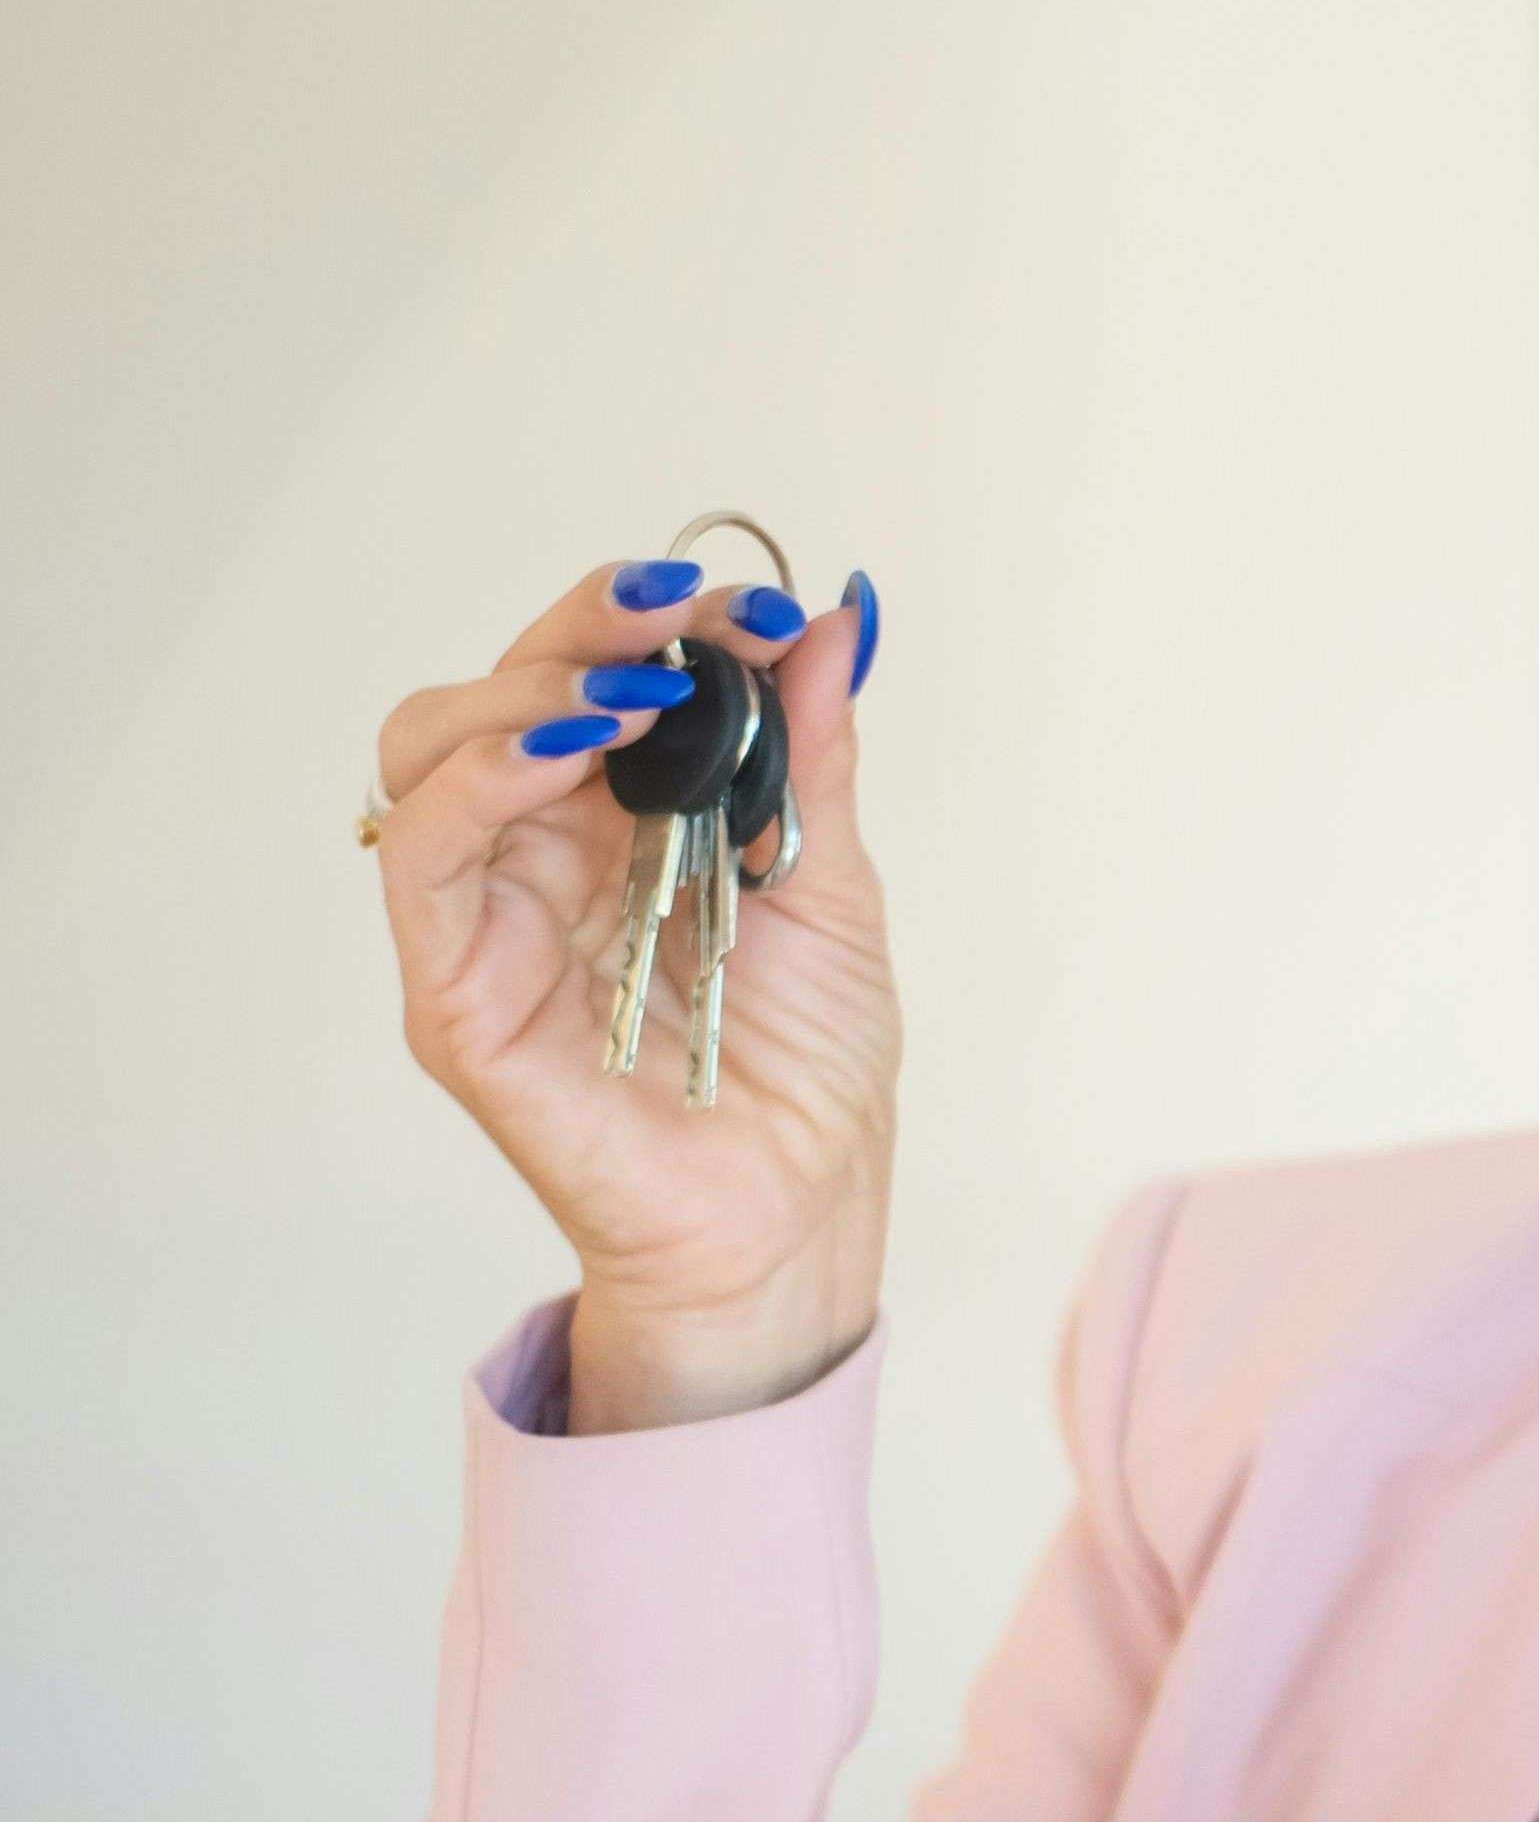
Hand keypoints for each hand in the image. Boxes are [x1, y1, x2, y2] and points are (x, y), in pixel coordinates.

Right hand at [370, 552, 898, 1427]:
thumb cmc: (806, 1070)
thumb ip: (810, 758)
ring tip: (631, 694)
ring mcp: (488, 915)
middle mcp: (540, 850)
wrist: (797, 1213)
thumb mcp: (833, 888)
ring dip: (528, 692)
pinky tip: (564, 754)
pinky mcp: (454, 987)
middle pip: (504, 690)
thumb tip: (832, 622)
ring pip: (434, 748)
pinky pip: (423, 857)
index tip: (755, 608)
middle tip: (676, 613)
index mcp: (625, 817)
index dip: (659, 625)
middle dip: (587, 631)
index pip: (599, 678)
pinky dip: (479, 782)